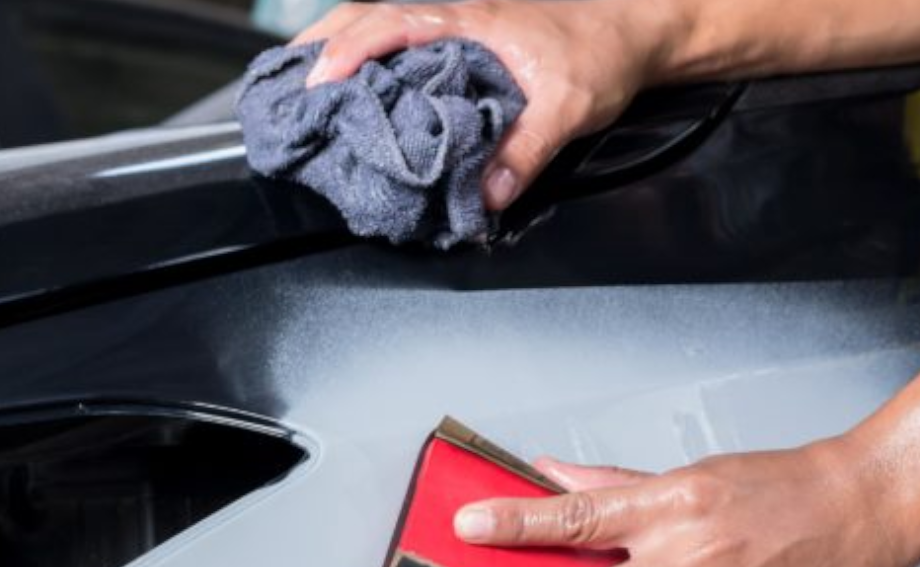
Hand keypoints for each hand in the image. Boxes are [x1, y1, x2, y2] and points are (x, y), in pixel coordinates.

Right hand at [293, 0, 667, 210]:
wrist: (636, 32)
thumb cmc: (603, 54)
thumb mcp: (569, 107)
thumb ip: (525, 151)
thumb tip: (484, 195)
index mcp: (470, 20)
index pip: (391, 24)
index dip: (349, 51)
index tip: (318, 82)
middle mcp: (456, 16)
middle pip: (371, 16)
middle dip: (322, 43)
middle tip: (282, 81)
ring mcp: (459, 26)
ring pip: (383, 23)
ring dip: (341, 46)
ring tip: (301, 80)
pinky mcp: (467, 41)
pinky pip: (405, 40)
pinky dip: (371, 55)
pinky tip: (357, 84)